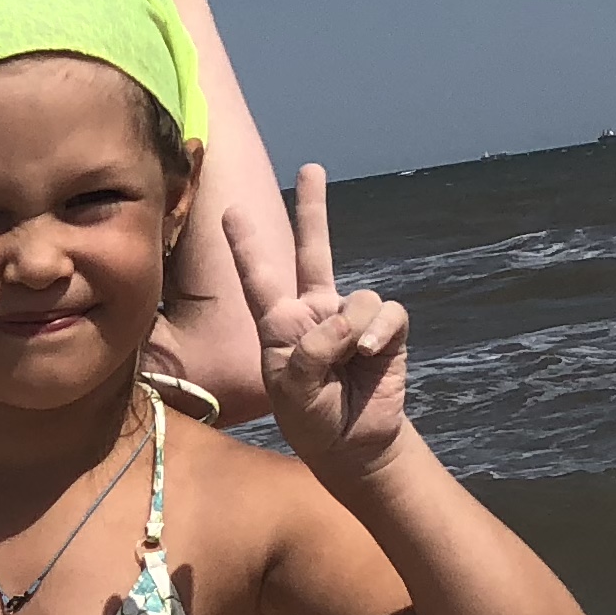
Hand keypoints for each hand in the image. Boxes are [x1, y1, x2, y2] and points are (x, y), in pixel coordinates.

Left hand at [242, 168, 410, 479]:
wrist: (352, 444)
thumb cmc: (311, 418)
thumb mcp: (291, 388)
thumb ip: (309, 350)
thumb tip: (347, 319)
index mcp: (280, 324)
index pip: (259, 278)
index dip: (246, 246)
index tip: (229, 211)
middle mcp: (315, 312)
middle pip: (313, 250)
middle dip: (313, 209)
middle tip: (310, 169)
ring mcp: (351, 318)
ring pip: (357, 298)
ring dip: (350, 330)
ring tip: (346, 361)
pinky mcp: (386, 330)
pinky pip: (386, 314)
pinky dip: (378, 332)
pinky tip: (369, 354)